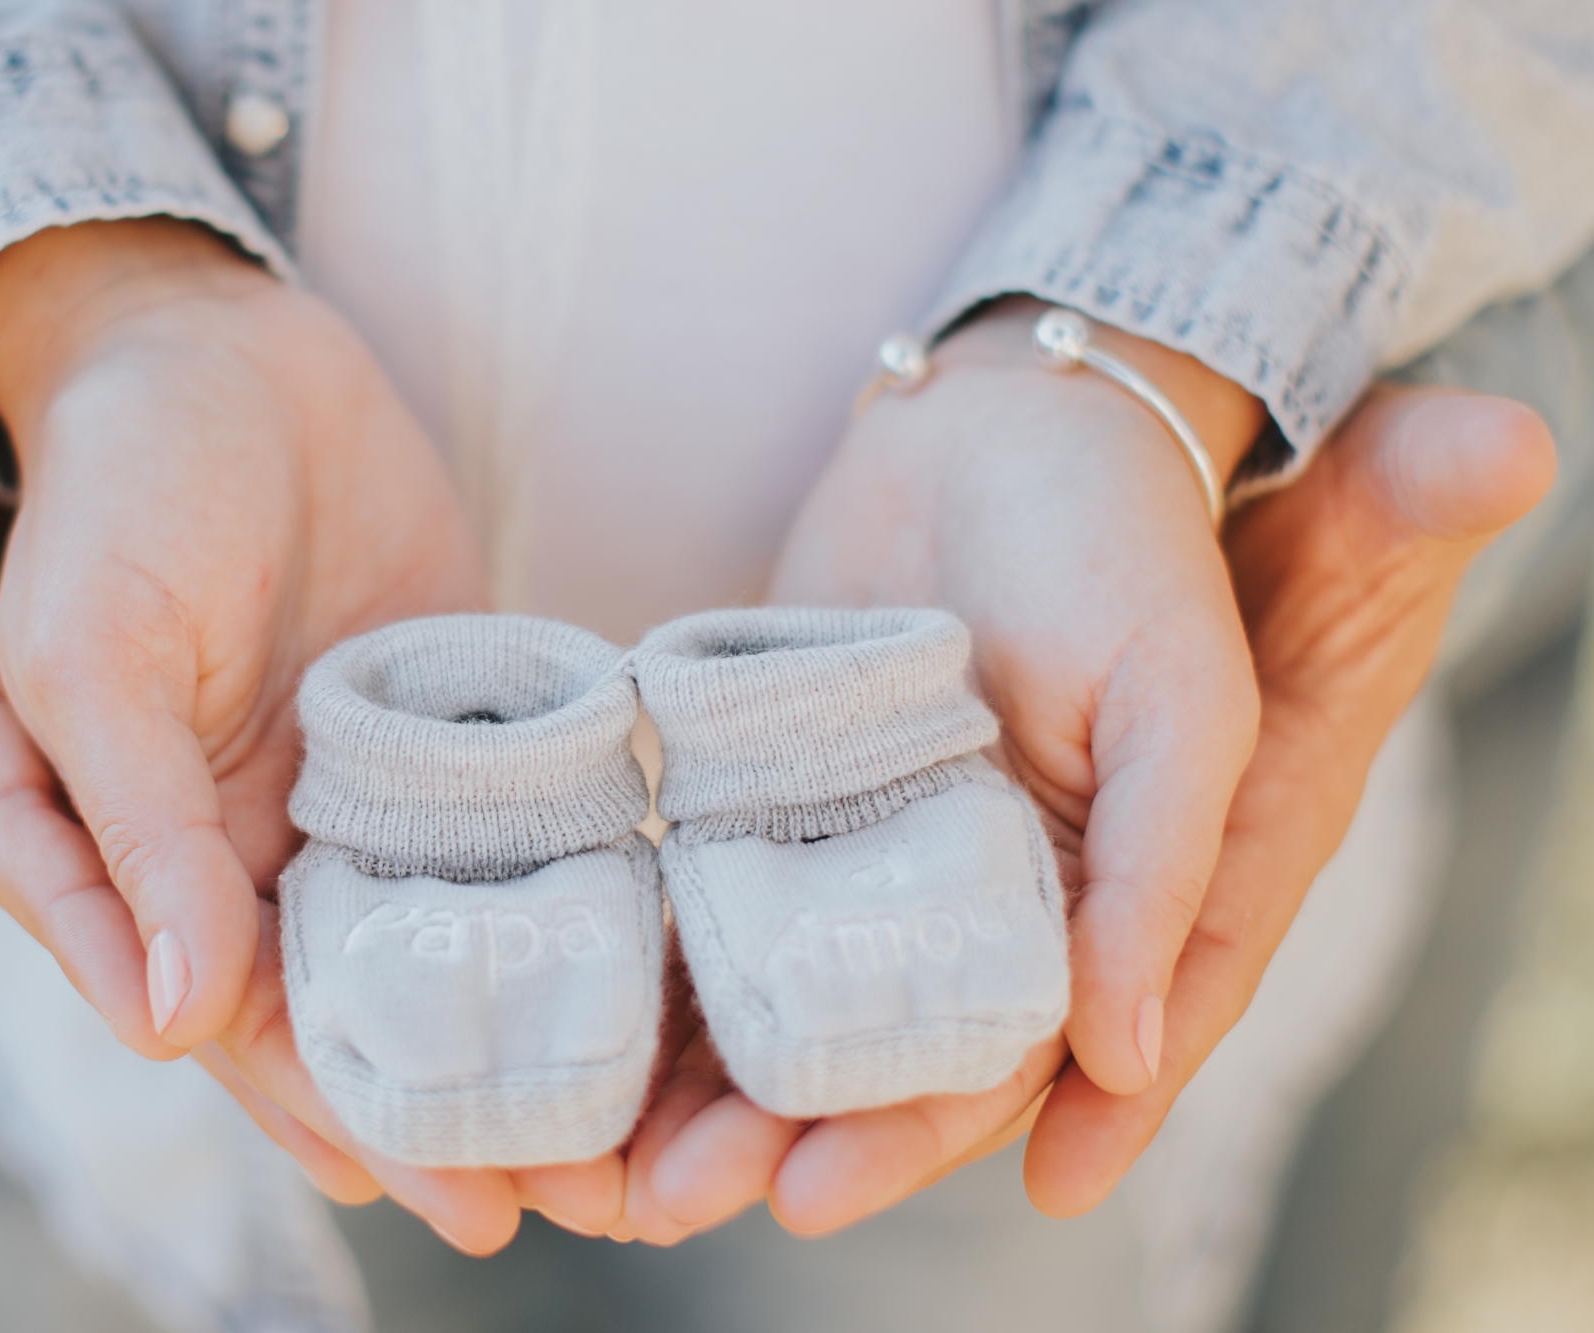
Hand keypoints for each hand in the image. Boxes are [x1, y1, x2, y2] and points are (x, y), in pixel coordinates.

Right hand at [0, 215, 647, 1250]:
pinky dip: (579, 886)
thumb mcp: (92, 653)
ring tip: (653, 1115)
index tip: (445, 1202)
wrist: (203, 340)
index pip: (250, 1021)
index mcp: (157, 858)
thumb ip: (130, 832)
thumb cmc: (115, 486)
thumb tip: (171, 1021)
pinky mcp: (452, 713)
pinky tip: (660, 948)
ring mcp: (367, 782)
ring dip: (541, 1019)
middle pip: (371, 1003)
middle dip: (470, 1101)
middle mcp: (264, 843)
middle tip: (592, 1198)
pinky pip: (520, 816)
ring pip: (457, 933)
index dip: (339, 1113)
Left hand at [614, 353, 1548, 1239]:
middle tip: (670, 1204)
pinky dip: (659, 953)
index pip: (996, 1058)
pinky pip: (718, 886)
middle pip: (866, 1049)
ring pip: (780, 990)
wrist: (1015, 413)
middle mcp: (963, 900)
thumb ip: (1167, 869)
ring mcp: (861, 844)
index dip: (915, 1136)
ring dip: (697, 1076)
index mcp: (1076, 909)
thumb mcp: (1180, 699)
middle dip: (773, 1134)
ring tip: (600, 1157)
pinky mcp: (777, 778)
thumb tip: (1126, 1050)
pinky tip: (586, 1009)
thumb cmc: (1125, 548)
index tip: (815, 1196)